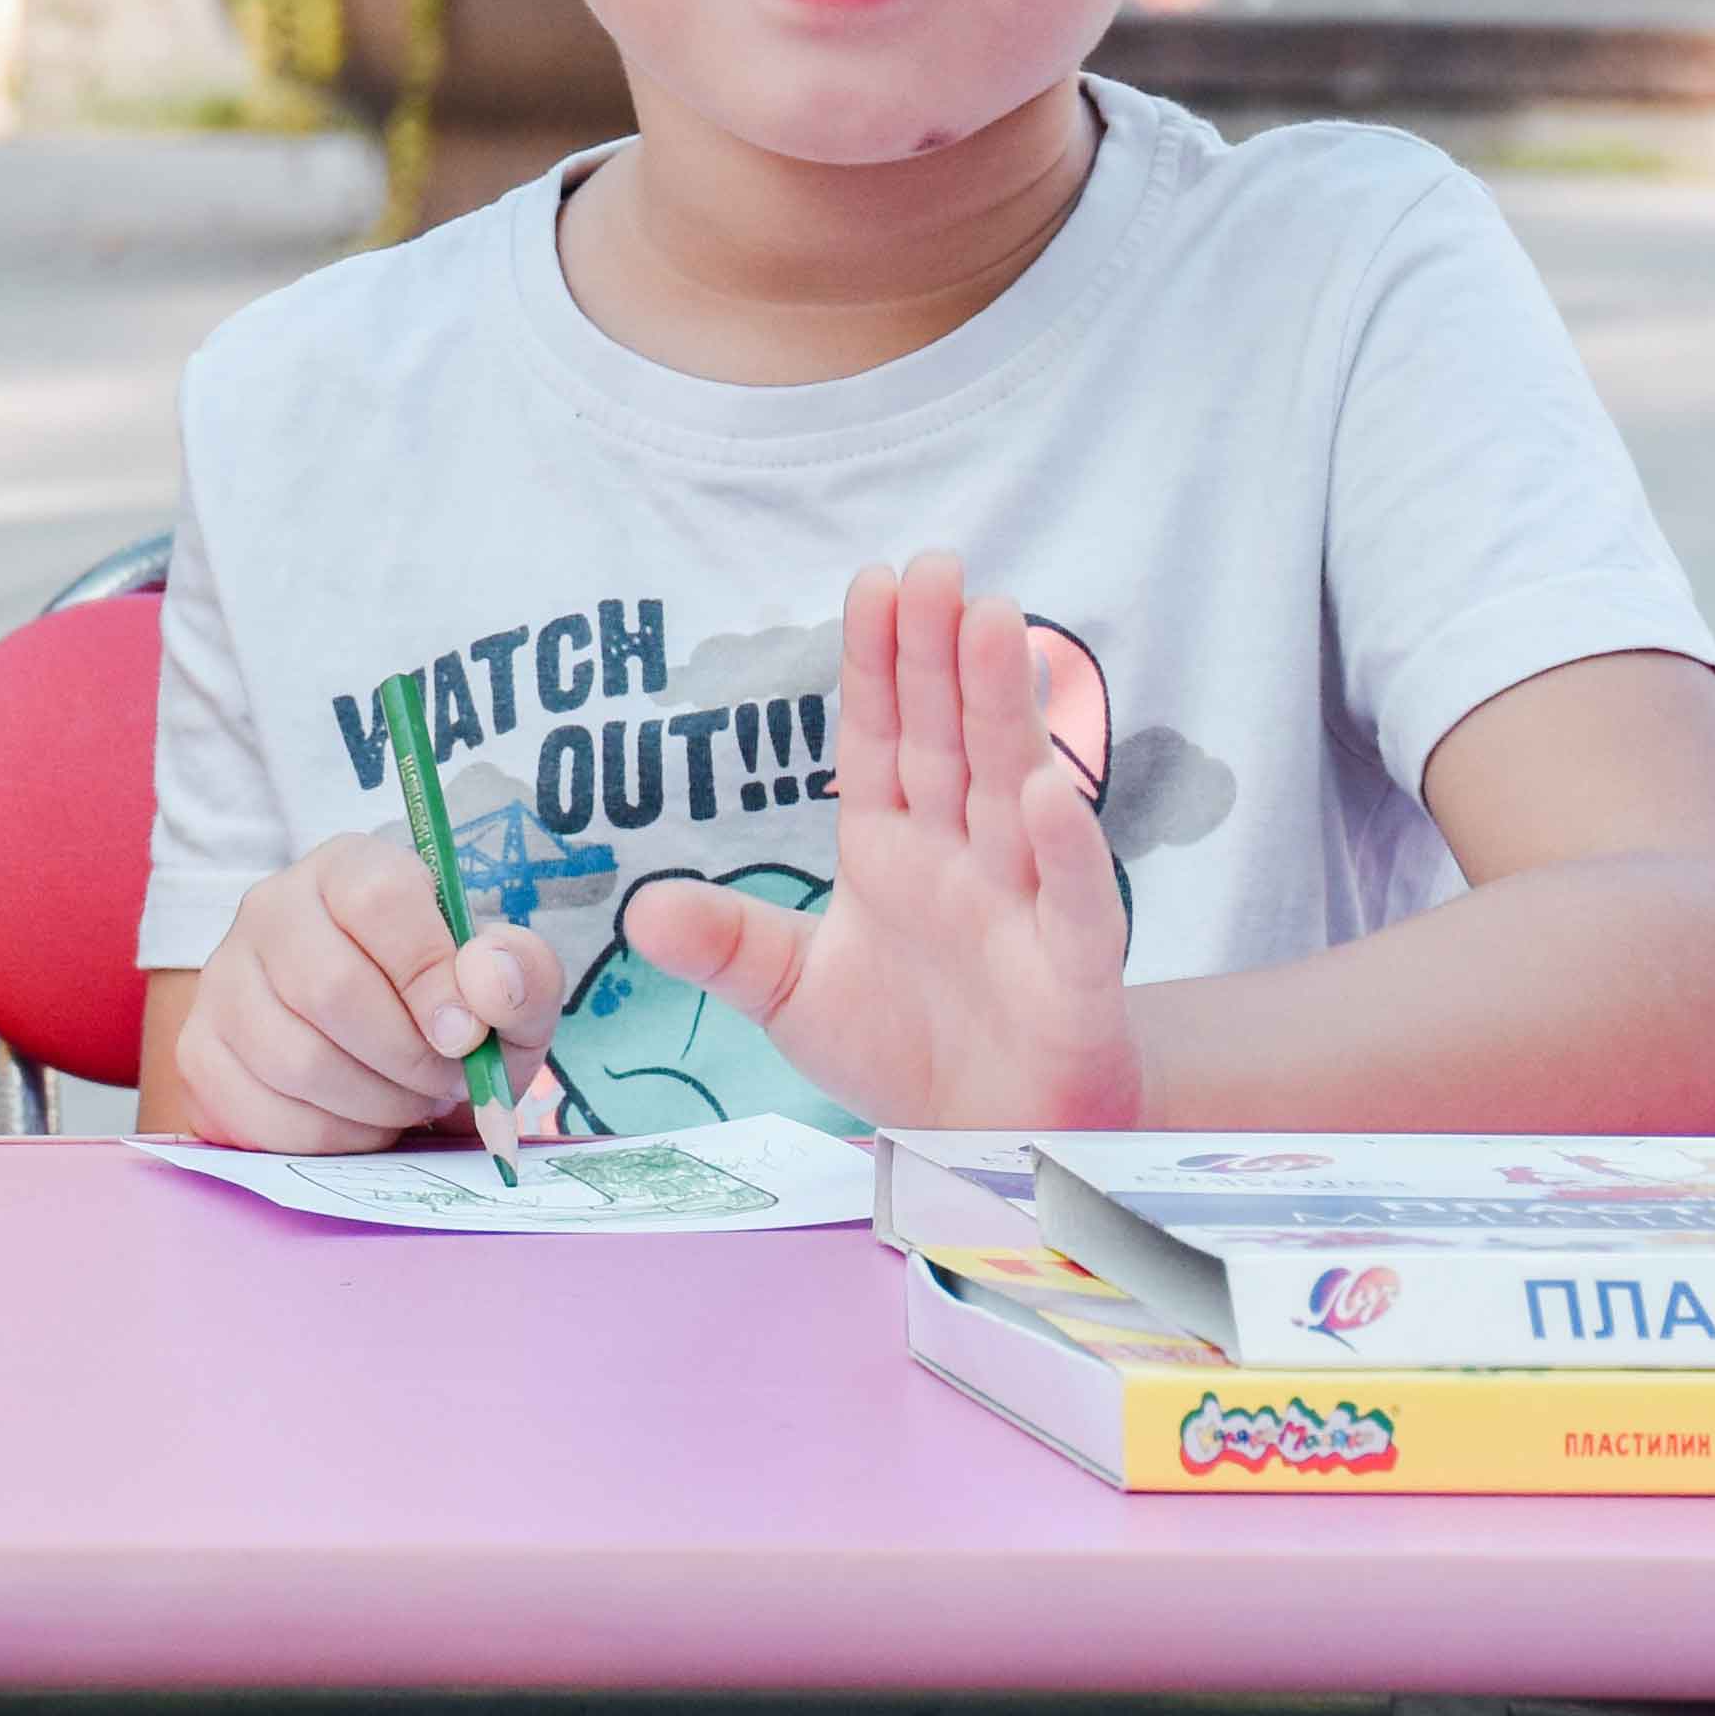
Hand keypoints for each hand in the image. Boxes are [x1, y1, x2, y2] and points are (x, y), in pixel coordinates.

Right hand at [167, 828, 564, 1154]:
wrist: (376, 1051)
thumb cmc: (441, 1009)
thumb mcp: (504, 989)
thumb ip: (522, 974)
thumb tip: (491, 983)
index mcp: (347, 870)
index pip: (378, 900)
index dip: (432, 975)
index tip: (468, 1034)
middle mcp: (269, 910)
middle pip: (332, 989)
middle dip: (409, 1059)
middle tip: (443, 1081)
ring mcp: (221, 981)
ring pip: (297, 1060)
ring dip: (377, 1105)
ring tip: (407, 1099)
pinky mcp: (198, 1053)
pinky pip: (266, 1118)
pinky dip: (334, 1140)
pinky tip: (360, 1122)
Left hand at [623, 554, 1135, 1131]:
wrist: (988, 1149)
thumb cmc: (903, 1049)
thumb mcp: (790, 996)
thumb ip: (726, 946)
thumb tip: (640, 907)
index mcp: (892, 848)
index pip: (882, 739)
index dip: (878, 664)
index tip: (873, 580)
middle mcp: (963, 859)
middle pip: (950, 742)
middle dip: (941, 655)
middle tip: (936, 566)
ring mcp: (1023, 910)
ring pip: (1015, 793)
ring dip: (1006, 712)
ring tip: (994, 623)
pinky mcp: (1073, 978)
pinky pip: (1074, 907)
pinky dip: (1064, 852)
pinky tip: (1045, 792)